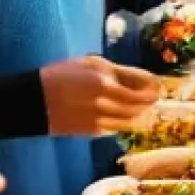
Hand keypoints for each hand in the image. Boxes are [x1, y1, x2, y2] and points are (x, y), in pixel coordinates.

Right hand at [41, 56, 160, 135]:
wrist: (35, 100)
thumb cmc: (62, 75)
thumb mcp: (90, 63)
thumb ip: (118, 71)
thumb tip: (145, 79)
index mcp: (105, 79)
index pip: (142, 85)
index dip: (154, 87)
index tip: (159, 86)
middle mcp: (106, 99)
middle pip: (140, 104)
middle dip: (149, 101)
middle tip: (151, 97)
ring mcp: (100, 117)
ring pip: (131, 120)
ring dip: (138, 113)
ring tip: (137, 106)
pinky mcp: (93, 131)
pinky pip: (117, 128)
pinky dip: (123, 121)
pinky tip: (119, 114)